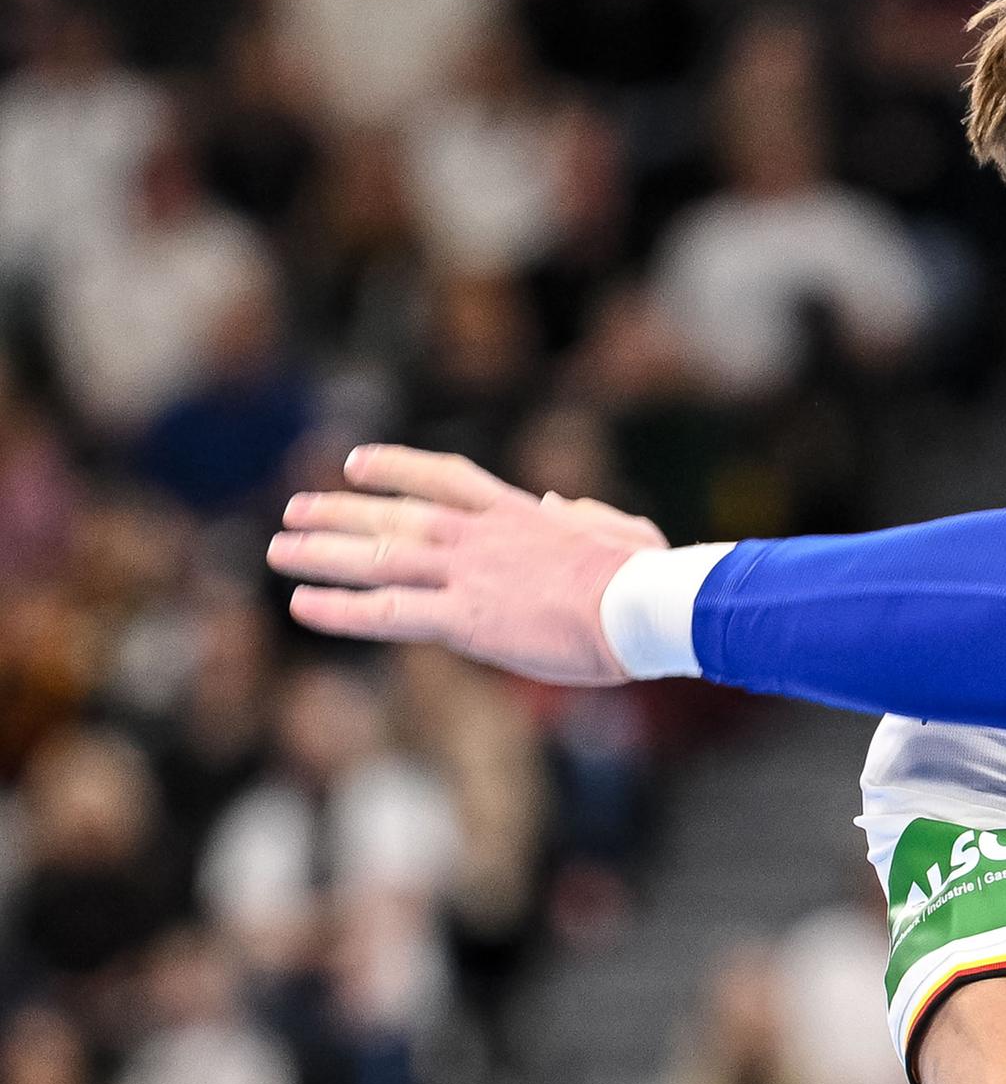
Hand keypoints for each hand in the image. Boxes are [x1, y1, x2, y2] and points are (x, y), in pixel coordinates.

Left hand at [271, 444, 669, 684]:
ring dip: (322, 553)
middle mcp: (481, 538)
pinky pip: (388, 613)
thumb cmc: (648, 577)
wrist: (646, 606)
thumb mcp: (625, 531)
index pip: (444, 478)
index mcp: (520, 514)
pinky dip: (341, 609)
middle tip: (295, 509)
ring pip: (378, 559)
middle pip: (395, 516)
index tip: (356, 463)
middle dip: (340, 512)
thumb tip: (560, 505)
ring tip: (279, 550)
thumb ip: (587, 515)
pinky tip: (302, 604)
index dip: (396, 467)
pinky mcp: (465, 620)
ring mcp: (468, 576)